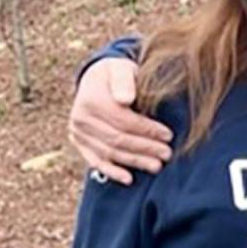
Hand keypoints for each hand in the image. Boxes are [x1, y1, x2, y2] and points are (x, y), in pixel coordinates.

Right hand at [69, 57, 172, 184]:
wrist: (96, 79)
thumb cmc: (116, 74)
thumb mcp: (121, 68)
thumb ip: (124, 81)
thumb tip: (125, 99)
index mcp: (91, 99)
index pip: (123, 121)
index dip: (147, 130)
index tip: (168, 135)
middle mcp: (80, 118)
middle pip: (117, 139)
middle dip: (145, 148)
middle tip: (167, 154)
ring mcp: (78, 132)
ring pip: (110, 152)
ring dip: (134, 162)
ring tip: (157, 166)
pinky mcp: (79, 143)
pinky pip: (95, 161)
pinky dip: (112, 172)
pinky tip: (129, 179)